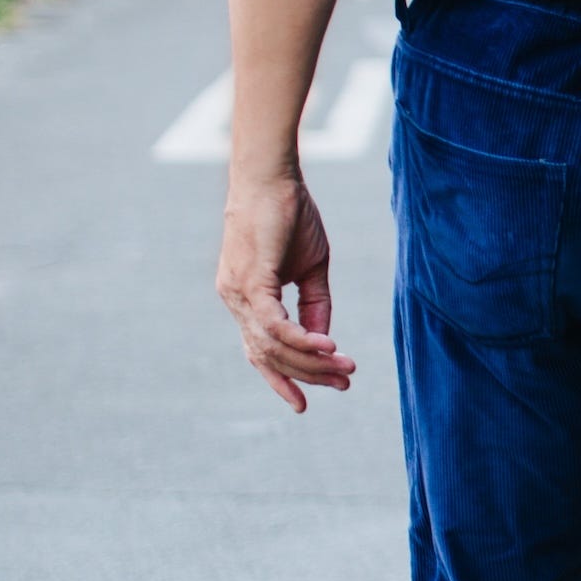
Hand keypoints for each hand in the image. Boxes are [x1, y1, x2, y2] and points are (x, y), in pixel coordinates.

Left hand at [219, 169, 352, 408]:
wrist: (271, 176)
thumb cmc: (290, 213)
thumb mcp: (311, 267)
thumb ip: (316, 305)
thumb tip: (325, 342)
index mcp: (245, 298)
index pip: (259, 350)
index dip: (280, 379)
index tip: (302, 405)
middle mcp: (234, 301)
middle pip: (269, 355)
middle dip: (308, 375)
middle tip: (344, 383)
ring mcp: (237, 293)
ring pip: (273, 346)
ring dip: (311, 362)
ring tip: (345, 369)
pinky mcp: (250, 282)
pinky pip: (275, 324)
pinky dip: (302, 340)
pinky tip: (330, 347)